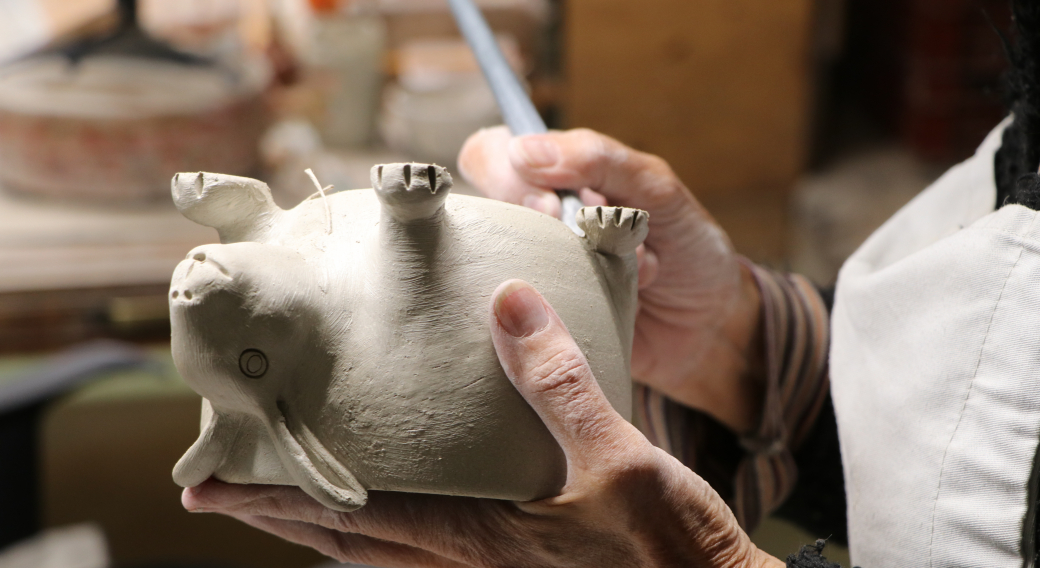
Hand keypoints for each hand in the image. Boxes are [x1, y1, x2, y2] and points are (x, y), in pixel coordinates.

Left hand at [183, 280, 780, 567]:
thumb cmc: (670, 549)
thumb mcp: (618, 455)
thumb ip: (559, 381)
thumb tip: (509, 304)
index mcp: (482, 537)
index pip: (355, 515)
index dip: (280, 498)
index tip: (217, 481)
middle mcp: (472, 564)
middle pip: (350, 545)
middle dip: (278, 519)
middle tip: (219, 494)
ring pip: (383, 557)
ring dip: (325, 530)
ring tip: (284, 503)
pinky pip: (427, 557)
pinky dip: (386, 537)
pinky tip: (390, 518)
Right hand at [458, 128, 764, 431]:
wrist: (712, 328)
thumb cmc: (685, 247)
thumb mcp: (657, 189)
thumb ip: (600, 158)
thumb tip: (525, 149)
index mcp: (554, 179)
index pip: (491, 155)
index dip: (504, 173)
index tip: (548, 203)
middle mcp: (530, 226)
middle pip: (480, 210)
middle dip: (529, 223)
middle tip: (572, 238)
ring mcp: (528, 278)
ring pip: (497, 268)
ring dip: (567, 270)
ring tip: (622, 275)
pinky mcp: (535, 330)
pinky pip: (517, 322)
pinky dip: (571, 312)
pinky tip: (615, 308)